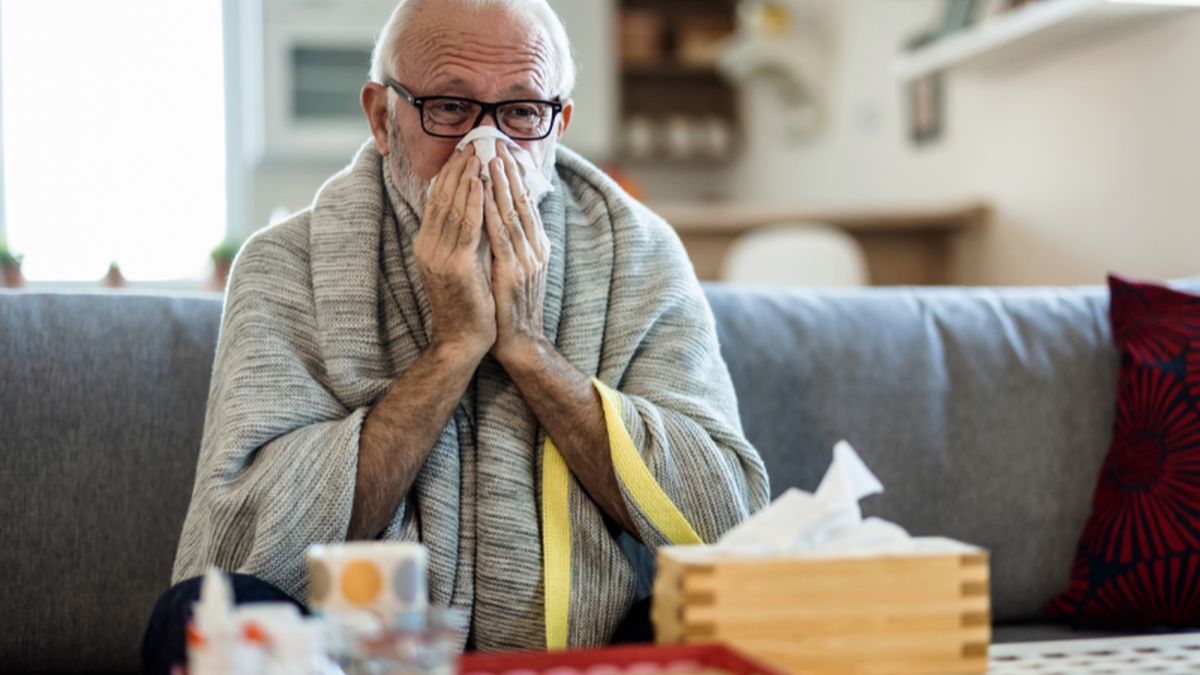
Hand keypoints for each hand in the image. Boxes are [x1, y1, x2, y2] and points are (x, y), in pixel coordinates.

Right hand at [414, 145, 495, 360]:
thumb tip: (474, 209)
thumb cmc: (467, 305)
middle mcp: (428, 247)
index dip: (448, 175)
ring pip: (452, 207)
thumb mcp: (460, 265)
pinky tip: (479, 182)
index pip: (436, 202)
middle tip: (470, 143)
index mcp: (427, 246)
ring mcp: (439, 256)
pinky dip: (471, 201)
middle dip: (455, 169)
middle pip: (440, 199)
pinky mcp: (456, 265)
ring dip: (465, 177)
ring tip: (476, 153)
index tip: (461, 153)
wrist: (462, 340)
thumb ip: (461, 239)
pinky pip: (465, 226)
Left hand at [483, 142, 550, 366]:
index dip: (515, 177)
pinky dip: (492, 211)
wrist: (520, 343)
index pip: (526, 204)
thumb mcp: (516, 271)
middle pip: (522, 202)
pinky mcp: (513, 272)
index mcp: (537, 248)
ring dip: (501, 184)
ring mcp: (527, 260)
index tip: (504, 153)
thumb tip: (499, 221)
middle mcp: (535, 249)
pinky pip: (501, 235)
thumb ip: (513, 246)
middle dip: (509, 172)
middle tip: (498, 143)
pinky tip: (483, 194)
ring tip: (492, 158)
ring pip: (513, 213)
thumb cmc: (511, 309)